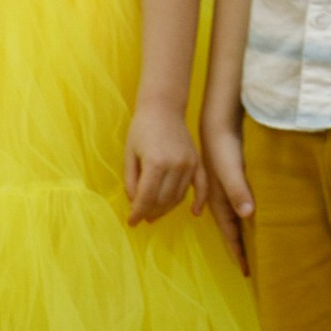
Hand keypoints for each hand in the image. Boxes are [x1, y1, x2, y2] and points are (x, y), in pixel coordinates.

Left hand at [123, 101, 199, 225]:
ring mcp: (189, 164)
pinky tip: (195, 212)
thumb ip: (131, 182)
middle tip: (141, 218)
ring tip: (155, 214)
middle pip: (163, 200)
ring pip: (179, 197)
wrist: (163, 108)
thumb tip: (135, 204)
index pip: (146, 198)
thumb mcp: (129, 155)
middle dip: (150, 212)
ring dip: (166, 209)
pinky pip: (201, 186)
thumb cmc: (141, 129)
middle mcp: (176, 165)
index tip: (131, 222)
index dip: (137, 213)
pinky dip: (200, 200)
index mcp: (155, 163)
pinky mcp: (197, 161)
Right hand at [199, 114, 252, 272]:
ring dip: (241, 234)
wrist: (217, 123)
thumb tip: (247, 215)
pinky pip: (237, 205)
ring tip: (251, 248)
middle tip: (251, 267)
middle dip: (239, 248)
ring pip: (234, 218)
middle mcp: (222, 198)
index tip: (247, 272)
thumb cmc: (225, 146)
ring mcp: (225, 189)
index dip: (238, 251)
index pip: (231, 233)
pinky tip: (249, 218)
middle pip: (232, 229)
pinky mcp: (230, 179)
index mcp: (220, 200)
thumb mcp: (231, 169)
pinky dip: (243, 216)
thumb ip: (238, 190)